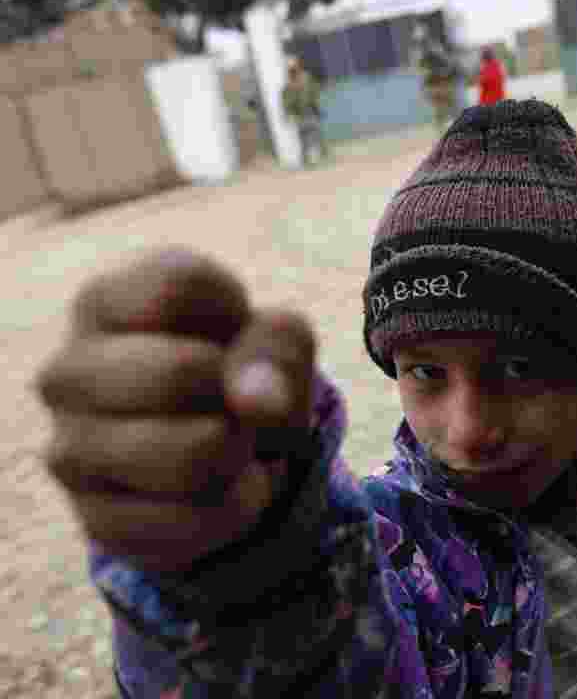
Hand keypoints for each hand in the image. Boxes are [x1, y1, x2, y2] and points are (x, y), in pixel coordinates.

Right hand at [35, 247, 316, 574]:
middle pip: (179, 371)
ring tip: (233, 445)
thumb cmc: (240, 371)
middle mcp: (70, 372)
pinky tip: (222, 487)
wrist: (222, 454)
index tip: (232, 335)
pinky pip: (196, 520)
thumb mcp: (276, 339)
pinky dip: (238, 506)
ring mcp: (72, 450)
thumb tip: (257, 402)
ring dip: (242, 453)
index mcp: (106, 302)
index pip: (179, 286)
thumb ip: (277, 349)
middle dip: (237, 392)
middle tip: (237, 402)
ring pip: (192, 454)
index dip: (235, 316)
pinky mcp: (96, 520)